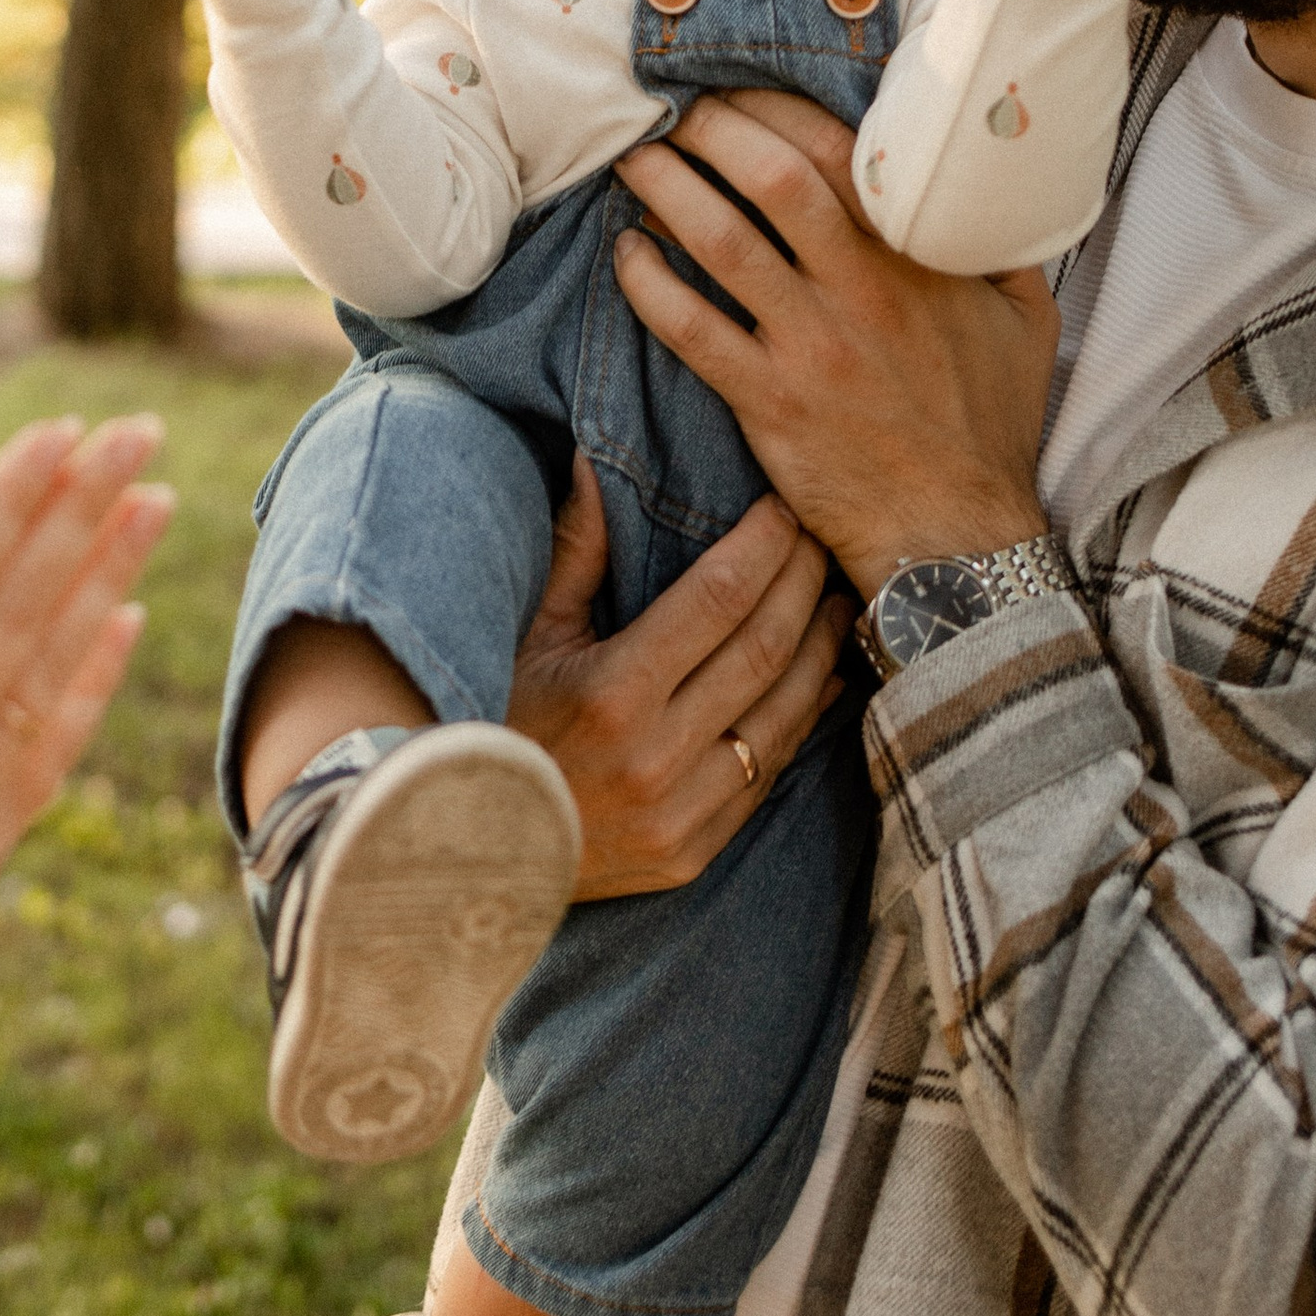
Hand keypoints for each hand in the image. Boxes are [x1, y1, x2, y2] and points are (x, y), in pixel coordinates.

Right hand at [0, 414, 173, 1028]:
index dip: (8, 500)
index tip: (59, 432)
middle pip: (21, 603)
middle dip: (81, 509)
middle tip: (136, 429)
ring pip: (53, 662)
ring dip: (109, 574)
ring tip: (159, 496)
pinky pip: (58, 741)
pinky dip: (96, 675)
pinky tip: (129, 616)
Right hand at [509, 461, 853, 893]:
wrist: (475, 852)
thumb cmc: (494, 726)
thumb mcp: (526, 637)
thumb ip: (575, 553)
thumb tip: (594, 463)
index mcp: (610, 694)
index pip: (717, 600)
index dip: (763, 547)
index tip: (784, 509)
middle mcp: (655, 756)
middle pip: (765, 650)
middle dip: (804, 585)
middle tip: (824, 541)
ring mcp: (681, 812)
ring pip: (784, 715)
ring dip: (823, 650)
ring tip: (839, 600)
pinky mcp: (695, 851)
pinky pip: (770, 774)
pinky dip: (804, 718)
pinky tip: (821, 679)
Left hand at [614, 91, 1058, 596]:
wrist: (955, 531)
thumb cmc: (988, 424)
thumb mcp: (1026, 320)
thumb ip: (1002, 244)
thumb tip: (984, 178)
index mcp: (919, 259)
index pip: (840, 152)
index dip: (777, 108)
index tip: (738, 86)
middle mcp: (860, 292)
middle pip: (772, 180)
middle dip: (713, 131)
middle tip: (673, 109)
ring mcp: (809, 347)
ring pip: (722, 244)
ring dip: (668, 192)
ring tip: (633, 160)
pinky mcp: (767, 402)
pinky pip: (691, 331)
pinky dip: (649, 286)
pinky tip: (625, 255)